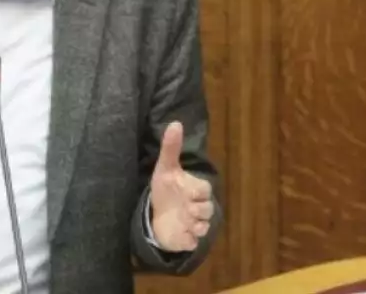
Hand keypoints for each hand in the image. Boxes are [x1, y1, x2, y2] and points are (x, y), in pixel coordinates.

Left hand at [149, 121, 212, 251]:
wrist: (157, 213)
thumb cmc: (165, 189)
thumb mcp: (165, 168)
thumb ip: (171, 147)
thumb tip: (175, 123)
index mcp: (196, 190)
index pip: (205, 190)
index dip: (197, 191)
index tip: (185, 190)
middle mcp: (198, 208)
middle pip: (208, 210)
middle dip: (197, 209)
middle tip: (185, 208)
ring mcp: (195, 225)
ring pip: (203, 227)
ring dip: (193, 225)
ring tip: (180, 220)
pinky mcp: (188, 240)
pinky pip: (193, 242)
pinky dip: (187, 240)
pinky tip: (178, 233)